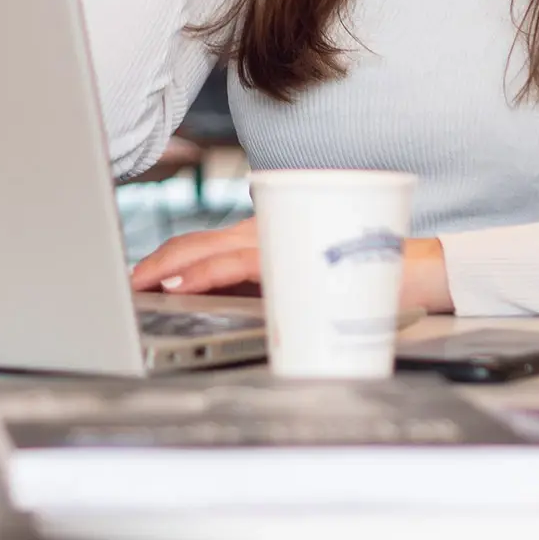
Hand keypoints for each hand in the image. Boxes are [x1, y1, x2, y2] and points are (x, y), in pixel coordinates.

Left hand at [130, 219, 457, 314]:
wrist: (416, 271)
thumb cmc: (357, 276)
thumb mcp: (299, 280)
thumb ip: (262, 286)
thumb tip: (218, 306)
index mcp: (260, 237)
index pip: (199, 245)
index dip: (161, 259)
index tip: (131, 278)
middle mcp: (262, 233)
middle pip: (194, 244)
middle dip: (153, 263)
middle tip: (122, 283)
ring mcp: (276, 244)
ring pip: (208, 251)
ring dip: (168, 269)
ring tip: (137, 285)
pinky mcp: (292, 259)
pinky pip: (237, 264)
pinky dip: (203, 274)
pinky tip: (180, 286)